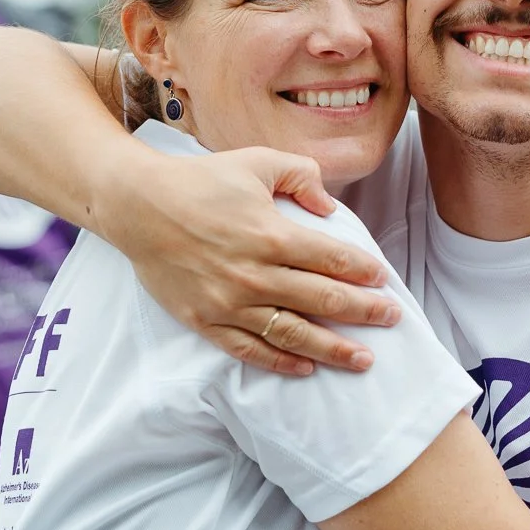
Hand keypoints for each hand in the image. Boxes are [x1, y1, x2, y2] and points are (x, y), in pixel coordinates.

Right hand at [94, 145, 401, 374]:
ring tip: (363, 359)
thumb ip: (301, 175)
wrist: (137, 206)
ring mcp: (230, 302)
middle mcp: (255, 274)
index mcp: (272, 234)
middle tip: (391, 319)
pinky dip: (280, 362)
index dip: (364, 271)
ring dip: (332, 349)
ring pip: (293, 333)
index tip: (384, 280)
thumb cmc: (199, 181)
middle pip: (323, 300)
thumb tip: (330, 207)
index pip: (333, 259)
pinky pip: (249, 349)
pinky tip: (306, 368)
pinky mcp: (206, 320)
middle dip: (364, 312)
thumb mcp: (255, 162)